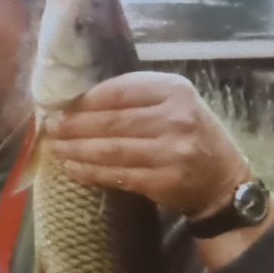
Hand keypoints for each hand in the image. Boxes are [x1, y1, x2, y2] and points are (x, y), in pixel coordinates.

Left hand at [44, 71, 250, 217]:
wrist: (222, 179)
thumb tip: (78, 102)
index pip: (119, 91)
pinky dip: (91, 172)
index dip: (85, 100)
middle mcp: (175, 118)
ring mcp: (171, 152)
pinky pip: (118, 175)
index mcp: (175, 90)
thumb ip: (136, 99)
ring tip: (56, 148)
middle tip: (51, 128)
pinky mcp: (164, 181)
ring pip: (111, 150)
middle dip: (74, 126)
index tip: (61, 105)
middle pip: (111, 122)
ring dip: (77, 150)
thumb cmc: (190, 134)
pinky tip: (73, 168)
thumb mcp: (173, 103)